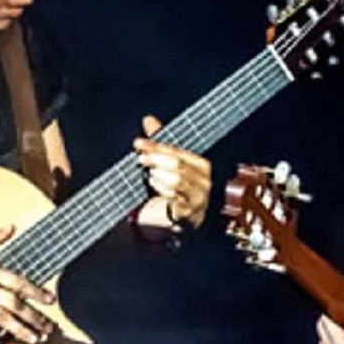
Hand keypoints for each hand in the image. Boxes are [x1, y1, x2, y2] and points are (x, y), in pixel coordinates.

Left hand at [133, 115, 211, 229]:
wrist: (170, 224)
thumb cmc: (170, 192)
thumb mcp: (165, 166)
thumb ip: (158, 144)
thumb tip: (149, 119)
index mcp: (202, 167)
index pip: (178, 151)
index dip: (156, 146)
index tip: (138, 143)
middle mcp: (204, 183)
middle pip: (178, 164)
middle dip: (156, 159)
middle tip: (140, 158)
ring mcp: (198, 200)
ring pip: (177, 181)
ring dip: (158, 177)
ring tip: (150, 177)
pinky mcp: (189, 216)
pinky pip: (174, 199)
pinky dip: (162, 193)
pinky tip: (154, 190)